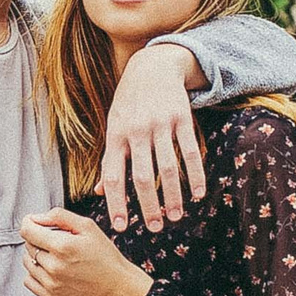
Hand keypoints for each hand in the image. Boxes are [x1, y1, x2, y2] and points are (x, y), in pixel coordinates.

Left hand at [21, 209, 150, 295]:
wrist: (117, 287)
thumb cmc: (105, 256)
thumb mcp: (88, 227)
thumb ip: (59, 216)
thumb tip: (35, 218)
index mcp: (62, 246)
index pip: (27, 230)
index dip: (29, 222)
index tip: (35, 223)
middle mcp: (54, 267)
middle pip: (28, 245)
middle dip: (38, 238)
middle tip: (57, 241)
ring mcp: (51, 284)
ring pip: (28, 262)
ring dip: (36, 256)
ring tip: (56, 256)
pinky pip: (29, 281)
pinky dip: (36, 273)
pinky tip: (51, 270)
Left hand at [100, 43, 206, 230]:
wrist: (152, 67)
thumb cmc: (129, 103)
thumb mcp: (113, 126)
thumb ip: (109, 159)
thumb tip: (98, 192)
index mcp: (115, 136)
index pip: (112, 176)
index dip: (115, 202)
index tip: (121, 226)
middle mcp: (136, 131)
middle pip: (141, 177)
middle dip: (147, 206)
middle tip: (153, 229)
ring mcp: (160, 125)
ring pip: (166, 168)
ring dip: (171, 196)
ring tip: (174, 217)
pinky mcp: (182, 118)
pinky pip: (189, 152)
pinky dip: (194, 176)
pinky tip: (196, 194)